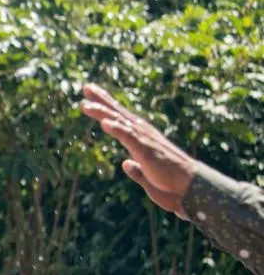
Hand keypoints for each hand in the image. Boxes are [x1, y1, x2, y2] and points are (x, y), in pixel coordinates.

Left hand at [80, 83, 196, 219]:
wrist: (189, 187)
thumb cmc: (170, 184)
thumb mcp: (147, 176)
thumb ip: (136, 170)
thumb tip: (126, 164)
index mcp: (140, 139)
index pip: (119, 119)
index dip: (105, 108)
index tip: (89, 98)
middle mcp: (142, 134)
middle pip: (117, 112)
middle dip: (101, 99)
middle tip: (86, 86)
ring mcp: (144, 139)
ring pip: (119, 121)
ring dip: (102, 112)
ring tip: (85, 105)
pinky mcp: (146, 149)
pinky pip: (128, 136)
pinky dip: (117, 128)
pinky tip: (104, 123)